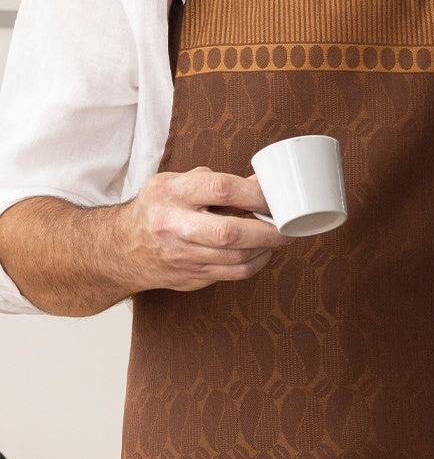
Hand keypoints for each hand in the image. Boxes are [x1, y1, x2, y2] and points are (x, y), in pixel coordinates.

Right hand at [119, 167, 284, 293]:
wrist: (122, 248)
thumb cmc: (159, 209)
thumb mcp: (178, 184)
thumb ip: (216, 182)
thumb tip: (263, 182)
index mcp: (169, 191)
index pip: (220, 188)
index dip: (255, 194)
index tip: (274, 198)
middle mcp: (173, 224)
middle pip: (230, 231)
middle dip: (267, 231)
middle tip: (287, 226)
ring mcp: (181, 254)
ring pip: (236, 256)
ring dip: (265, 248)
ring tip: (278, 238)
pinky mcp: (191, 276)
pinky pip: (234, 273)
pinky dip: (255, 263)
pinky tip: (262, 252)